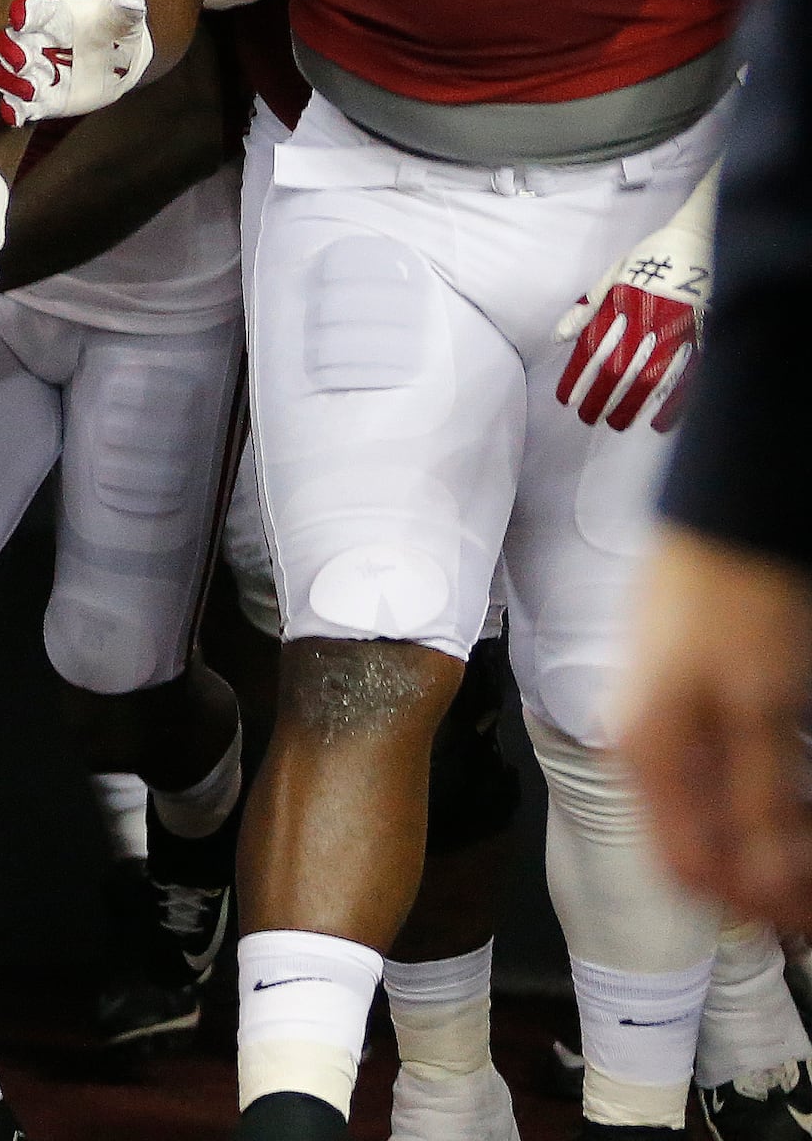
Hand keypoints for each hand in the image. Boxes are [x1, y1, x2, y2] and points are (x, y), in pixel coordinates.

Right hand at [0, 0, 151, 124]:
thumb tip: (131, 2)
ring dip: (12, 83)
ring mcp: (35, 71)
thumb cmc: (115, 29)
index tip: (20, 17)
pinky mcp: (40, 99)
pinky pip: (19, 105)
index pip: (33, 10)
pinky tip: (14, 116)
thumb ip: (125, 8)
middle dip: (10, 51)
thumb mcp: (122, 18)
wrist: (119, 60)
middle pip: (10, 42)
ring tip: (29, 90)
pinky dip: (13, 111)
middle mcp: (34, 41)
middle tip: (21, 60)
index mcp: (53, 15)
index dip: (24, 13)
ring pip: (8, 75)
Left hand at [554, 200, 712, 431]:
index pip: (591, 349)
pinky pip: (688, 377)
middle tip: (588, 418)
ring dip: (630, 405)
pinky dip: (673, 404)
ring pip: (649, 378)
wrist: (703, 239)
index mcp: (620, 303)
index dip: (576, 377)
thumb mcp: (613, 274)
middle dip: (599, 397)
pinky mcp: (704, 336)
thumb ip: (587, 308)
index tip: (565, 400)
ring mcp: (677, 330)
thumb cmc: (653, 258)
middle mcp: (645, 319)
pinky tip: (658, 424)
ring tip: (616, 423)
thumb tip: (558, 338)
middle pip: (617, 369)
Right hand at [617, 526, 811, 932]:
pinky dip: (772, 808)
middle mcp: (650, 749)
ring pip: (720, 819)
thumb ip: (759, 802)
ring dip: (774, 850)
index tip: (806, 925)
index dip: (753, 908)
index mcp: (648, 755)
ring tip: (810, 857)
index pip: (689, 868)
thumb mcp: (757, 709)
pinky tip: (800, 809)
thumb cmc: (735, 598)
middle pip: (704, 850)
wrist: (729, 519)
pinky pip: (727, 783)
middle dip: (767, 883)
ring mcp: (670, 728)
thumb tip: (762, 884)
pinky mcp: (695, 707)